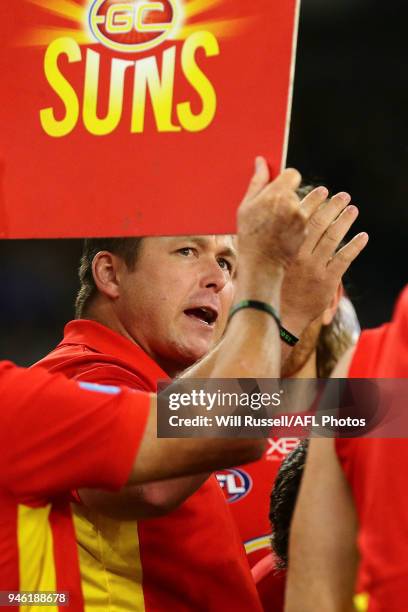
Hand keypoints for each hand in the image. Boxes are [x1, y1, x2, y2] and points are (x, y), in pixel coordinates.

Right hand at [237, 157, 306, 272]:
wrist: (260, 265)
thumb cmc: (249, 235)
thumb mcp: (246, 207)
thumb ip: (257, 182)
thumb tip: (261, 162)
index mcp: (277, 195)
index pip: (293, 174)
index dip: (288, 179)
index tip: (285, 183)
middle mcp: (293, 205)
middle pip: (301, 190)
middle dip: (296, 194)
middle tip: (292, 198)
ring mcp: (302, 220)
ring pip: (312, 204)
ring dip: (312, 203)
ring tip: (310, 205)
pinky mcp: (308, 232)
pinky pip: (309, 220)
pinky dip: (305, 221)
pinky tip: (295, 228)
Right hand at [281, 187, 368, 334]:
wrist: (281, 314)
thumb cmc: (273, 287)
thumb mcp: (268, 262)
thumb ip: (275, 243)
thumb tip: (276, 223)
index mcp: (285, 248)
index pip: (301, 219)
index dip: (313, 203)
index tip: (321, 191)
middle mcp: (300, 255)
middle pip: (319, 224)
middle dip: (332, 207)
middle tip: (343, 195)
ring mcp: (315, 268)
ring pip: (332, 238)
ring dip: (345, 221)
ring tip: (353, 209)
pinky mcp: (328, 280)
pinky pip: (344, 259)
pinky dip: (355, 246)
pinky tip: (363, 236)